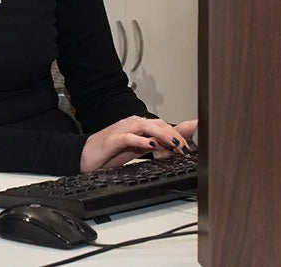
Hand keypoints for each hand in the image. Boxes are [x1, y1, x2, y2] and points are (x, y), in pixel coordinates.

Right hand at [80, 116, 196, 172]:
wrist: (84, 156)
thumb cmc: (110, 152)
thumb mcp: (137, 150)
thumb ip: (154, 146)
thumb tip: (174, 147)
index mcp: (138, 125)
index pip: (163, 124)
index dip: (180, 131)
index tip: (195, 137)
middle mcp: (132, 124)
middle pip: (159, 124)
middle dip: (176, 135)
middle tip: (187, 149)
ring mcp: (122, 130)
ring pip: (147, 126)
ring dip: (164, 136)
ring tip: (175, 146)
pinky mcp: (113, 139)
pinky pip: (129, 137)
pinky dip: (142, 140)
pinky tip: (152, 146)